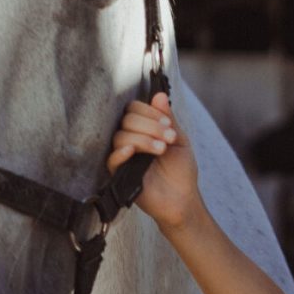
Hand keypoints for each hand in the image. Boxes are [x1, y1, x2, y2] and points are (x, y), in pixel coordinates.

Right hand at [105, 90, 198, 229]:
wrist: (182, 199)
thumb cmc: (181, 171)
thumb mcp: (179, 140)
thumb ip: (168, 119)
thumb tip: (159, 95)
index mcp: (143, 129)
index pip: (134, 109)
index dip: (150, 112)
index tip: (169, 125)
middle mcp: (131, 139)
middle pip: (127, 120)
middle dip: (150, 126)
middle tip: (169, 139)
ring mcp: (124, 156)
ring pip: (120, 136)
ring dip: (143, 139)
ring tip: (162, 150)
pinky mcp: (120, 174)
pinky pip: (111, 159)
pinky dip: (121, 152)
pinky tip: (133, 152)